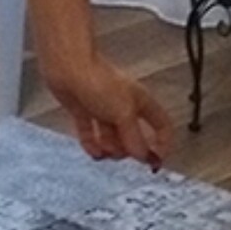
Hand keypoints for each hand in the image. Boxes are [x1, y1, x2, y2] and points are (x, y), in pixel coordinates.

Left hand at [43, 49, 174, 170]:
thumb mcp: (124, 113)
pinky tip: (93, 152)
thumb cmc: (99, 82)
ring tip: (103, 151)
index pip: (162, 125)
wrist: (68, 68)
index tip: (154, 162)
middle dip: (128, 150)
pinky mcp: (84, 111)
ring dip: (109, 149)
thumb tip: (144, 157)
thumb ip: (135, 137)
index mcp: (142, 102)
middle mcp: (125, 106)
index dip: (162, 144)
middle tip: (119, 153)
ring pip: (112, 137)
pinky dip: (92, 145)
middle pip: (134, 137)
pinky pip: (91, 134)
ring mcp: (104, 109)